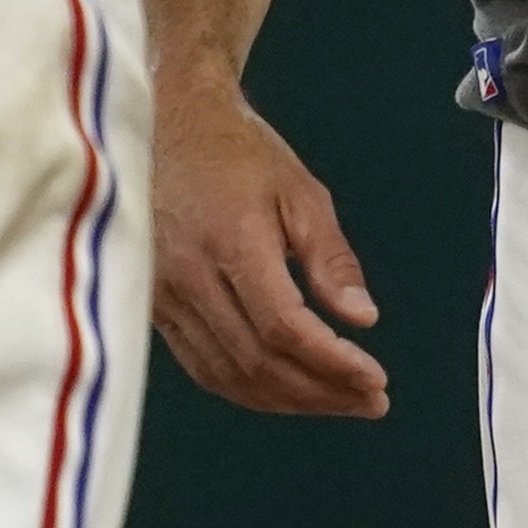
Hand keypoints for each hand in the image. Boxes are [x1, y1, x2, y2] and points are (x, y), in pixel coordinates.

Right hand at [149, 73, 387, 416]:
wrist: (164, 126)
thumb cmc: (237, 154)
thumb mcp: (300, 192)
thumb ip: (331, 259)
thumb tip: (362, 319)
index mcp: (230, 241)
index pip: (284, 326)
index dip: (332, 362)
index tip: (376, 380)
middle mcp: (188, 275)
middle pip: (257, 361)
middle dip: (319, 392)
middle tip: (370, 401)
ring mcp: (162, 296)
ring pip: (227, 374)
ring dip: (287, 400)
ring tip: (337, 401)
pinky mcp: (151, 307)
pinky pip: (201, 366)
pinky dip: (247, 389)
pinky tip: (286, 390)